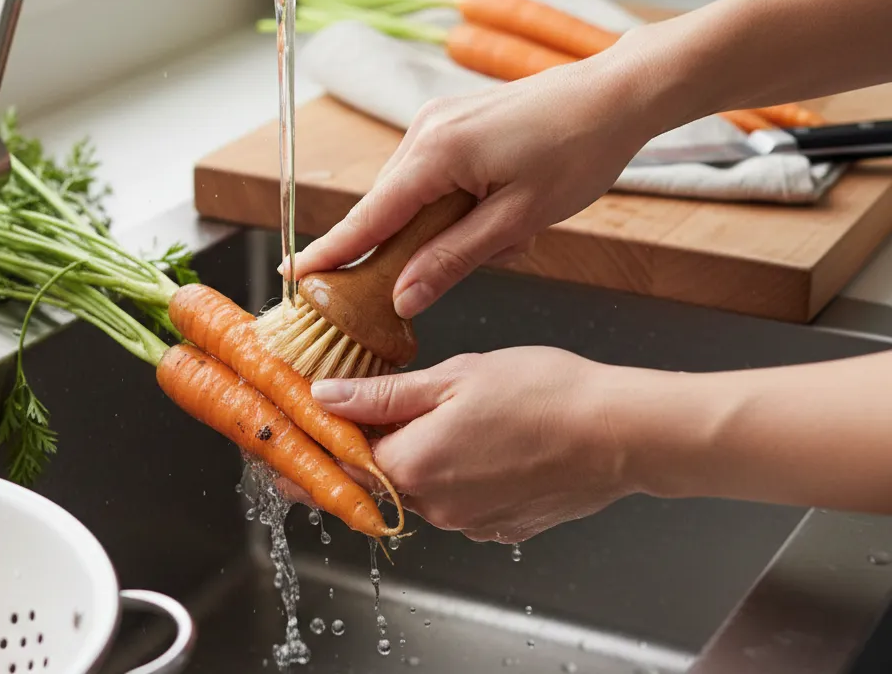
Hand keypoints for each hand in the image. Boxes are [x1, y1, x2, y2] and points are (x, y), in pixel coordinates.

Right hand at [287, 46, 661, 319]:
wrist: (617, 95)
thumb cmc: (578, 154)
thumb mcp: (518, 220)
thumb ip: (453, 259)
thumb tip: (403, 298)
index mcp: (435, 153)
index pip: (368, 217)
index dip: (332, 252)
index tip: (294, 275)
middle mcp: (425, 130)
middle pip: (390, 208)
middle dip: (420, 244)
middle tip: (480, 254)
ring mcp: (438, 119)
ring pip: (416, 194)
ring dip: (450, 224)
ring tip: (514, 227)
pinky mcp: (455, 119)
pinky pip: (436, 173)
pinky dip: (459, 200)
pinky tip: (505, 204)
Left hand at [301, 347, 644, 542]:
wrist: (620, 432)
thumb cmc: (545, 394)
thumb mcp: (454, 378)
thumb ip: (383, 395)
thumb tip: (326, 396)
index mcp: (414, 465)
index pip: (341, 462)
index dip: (312, 446)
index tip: (282, 445)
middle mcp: (436, 506)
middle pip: (380, 476)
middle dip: (369, 445)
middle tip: (365, 412)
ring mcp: (470, 521)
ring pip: (421, 487)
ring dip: (417, 456)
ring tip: (449, 413)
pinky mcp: (501, 525)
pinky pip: (458, 499)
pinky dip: (455, 473)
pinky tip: (482, 439)